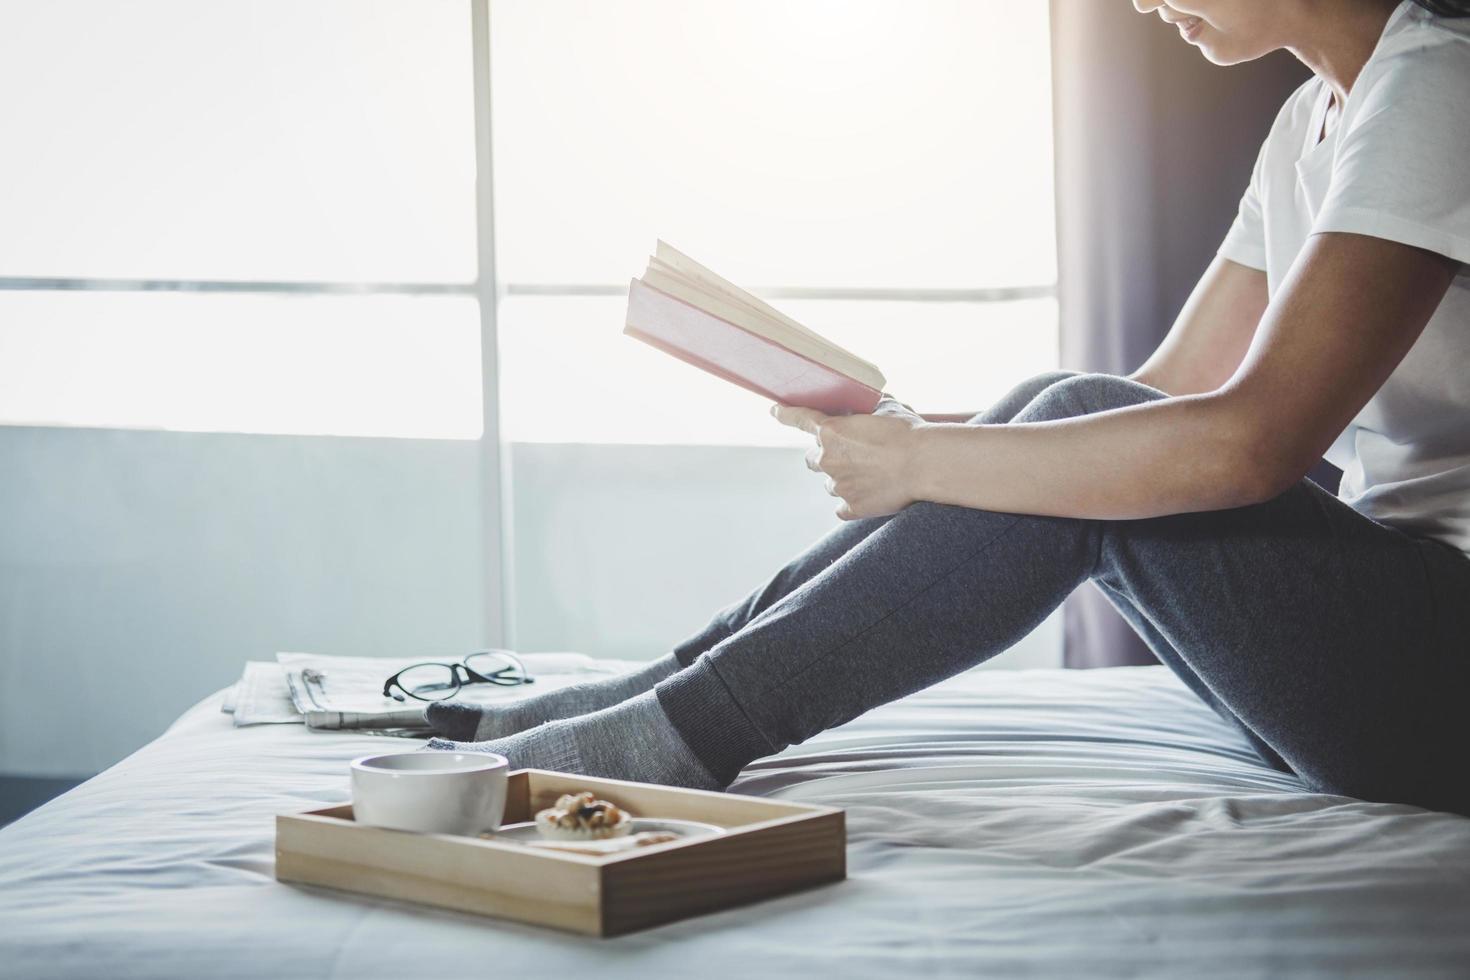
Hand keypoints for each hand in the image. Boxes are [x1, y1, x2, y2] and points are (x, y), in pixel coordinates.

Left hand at [772, 394, 925, 519]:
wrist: (926, 465)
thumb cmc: (908, 433)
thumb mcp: (886, 409)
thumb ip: (867, 410)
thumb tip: (868, 408)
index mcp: (831, 431)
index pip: (798, 419)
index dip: (785, 414)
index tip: (775, 411)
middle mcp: (827, 459)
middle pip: (813, 458)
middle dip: (826, 456)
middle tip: (848, 455)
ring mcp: (838, 486)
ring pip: (830, 483)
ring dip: (843, 479)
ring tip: (871, 475)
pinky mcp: (852, 508)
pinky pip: (843, 507)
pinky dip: (852, 502)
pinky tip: (871, 495)